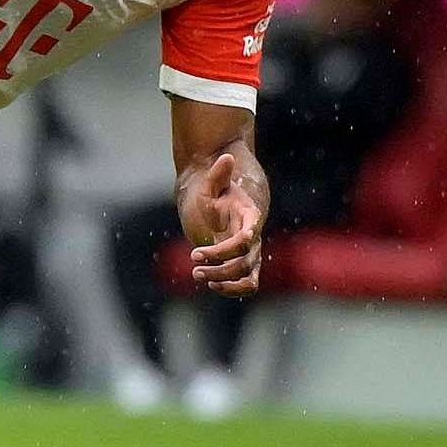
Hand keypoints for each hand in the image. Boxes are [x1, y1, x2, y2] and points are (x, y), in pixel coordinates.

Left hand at [177, 152, 266, 296]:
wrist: (218, 199)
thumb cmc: (214, 190)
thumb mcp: (212, 181)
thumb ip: (218, 174)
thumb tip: (225, 157)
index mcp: (248, 217)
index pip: (245, 239)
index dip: (224, 251)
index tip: (195, 254)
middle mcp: (253, 237)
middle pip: (245, 261)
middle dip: (219, 268)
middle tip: (193, 266)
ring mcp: (250, 252)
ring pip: (249, 277)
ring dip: (225, 282)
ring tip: (198, 276)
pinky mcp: (243, 262)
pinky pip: (248, 283)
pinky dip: (232, 288)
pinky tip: (211, 285)